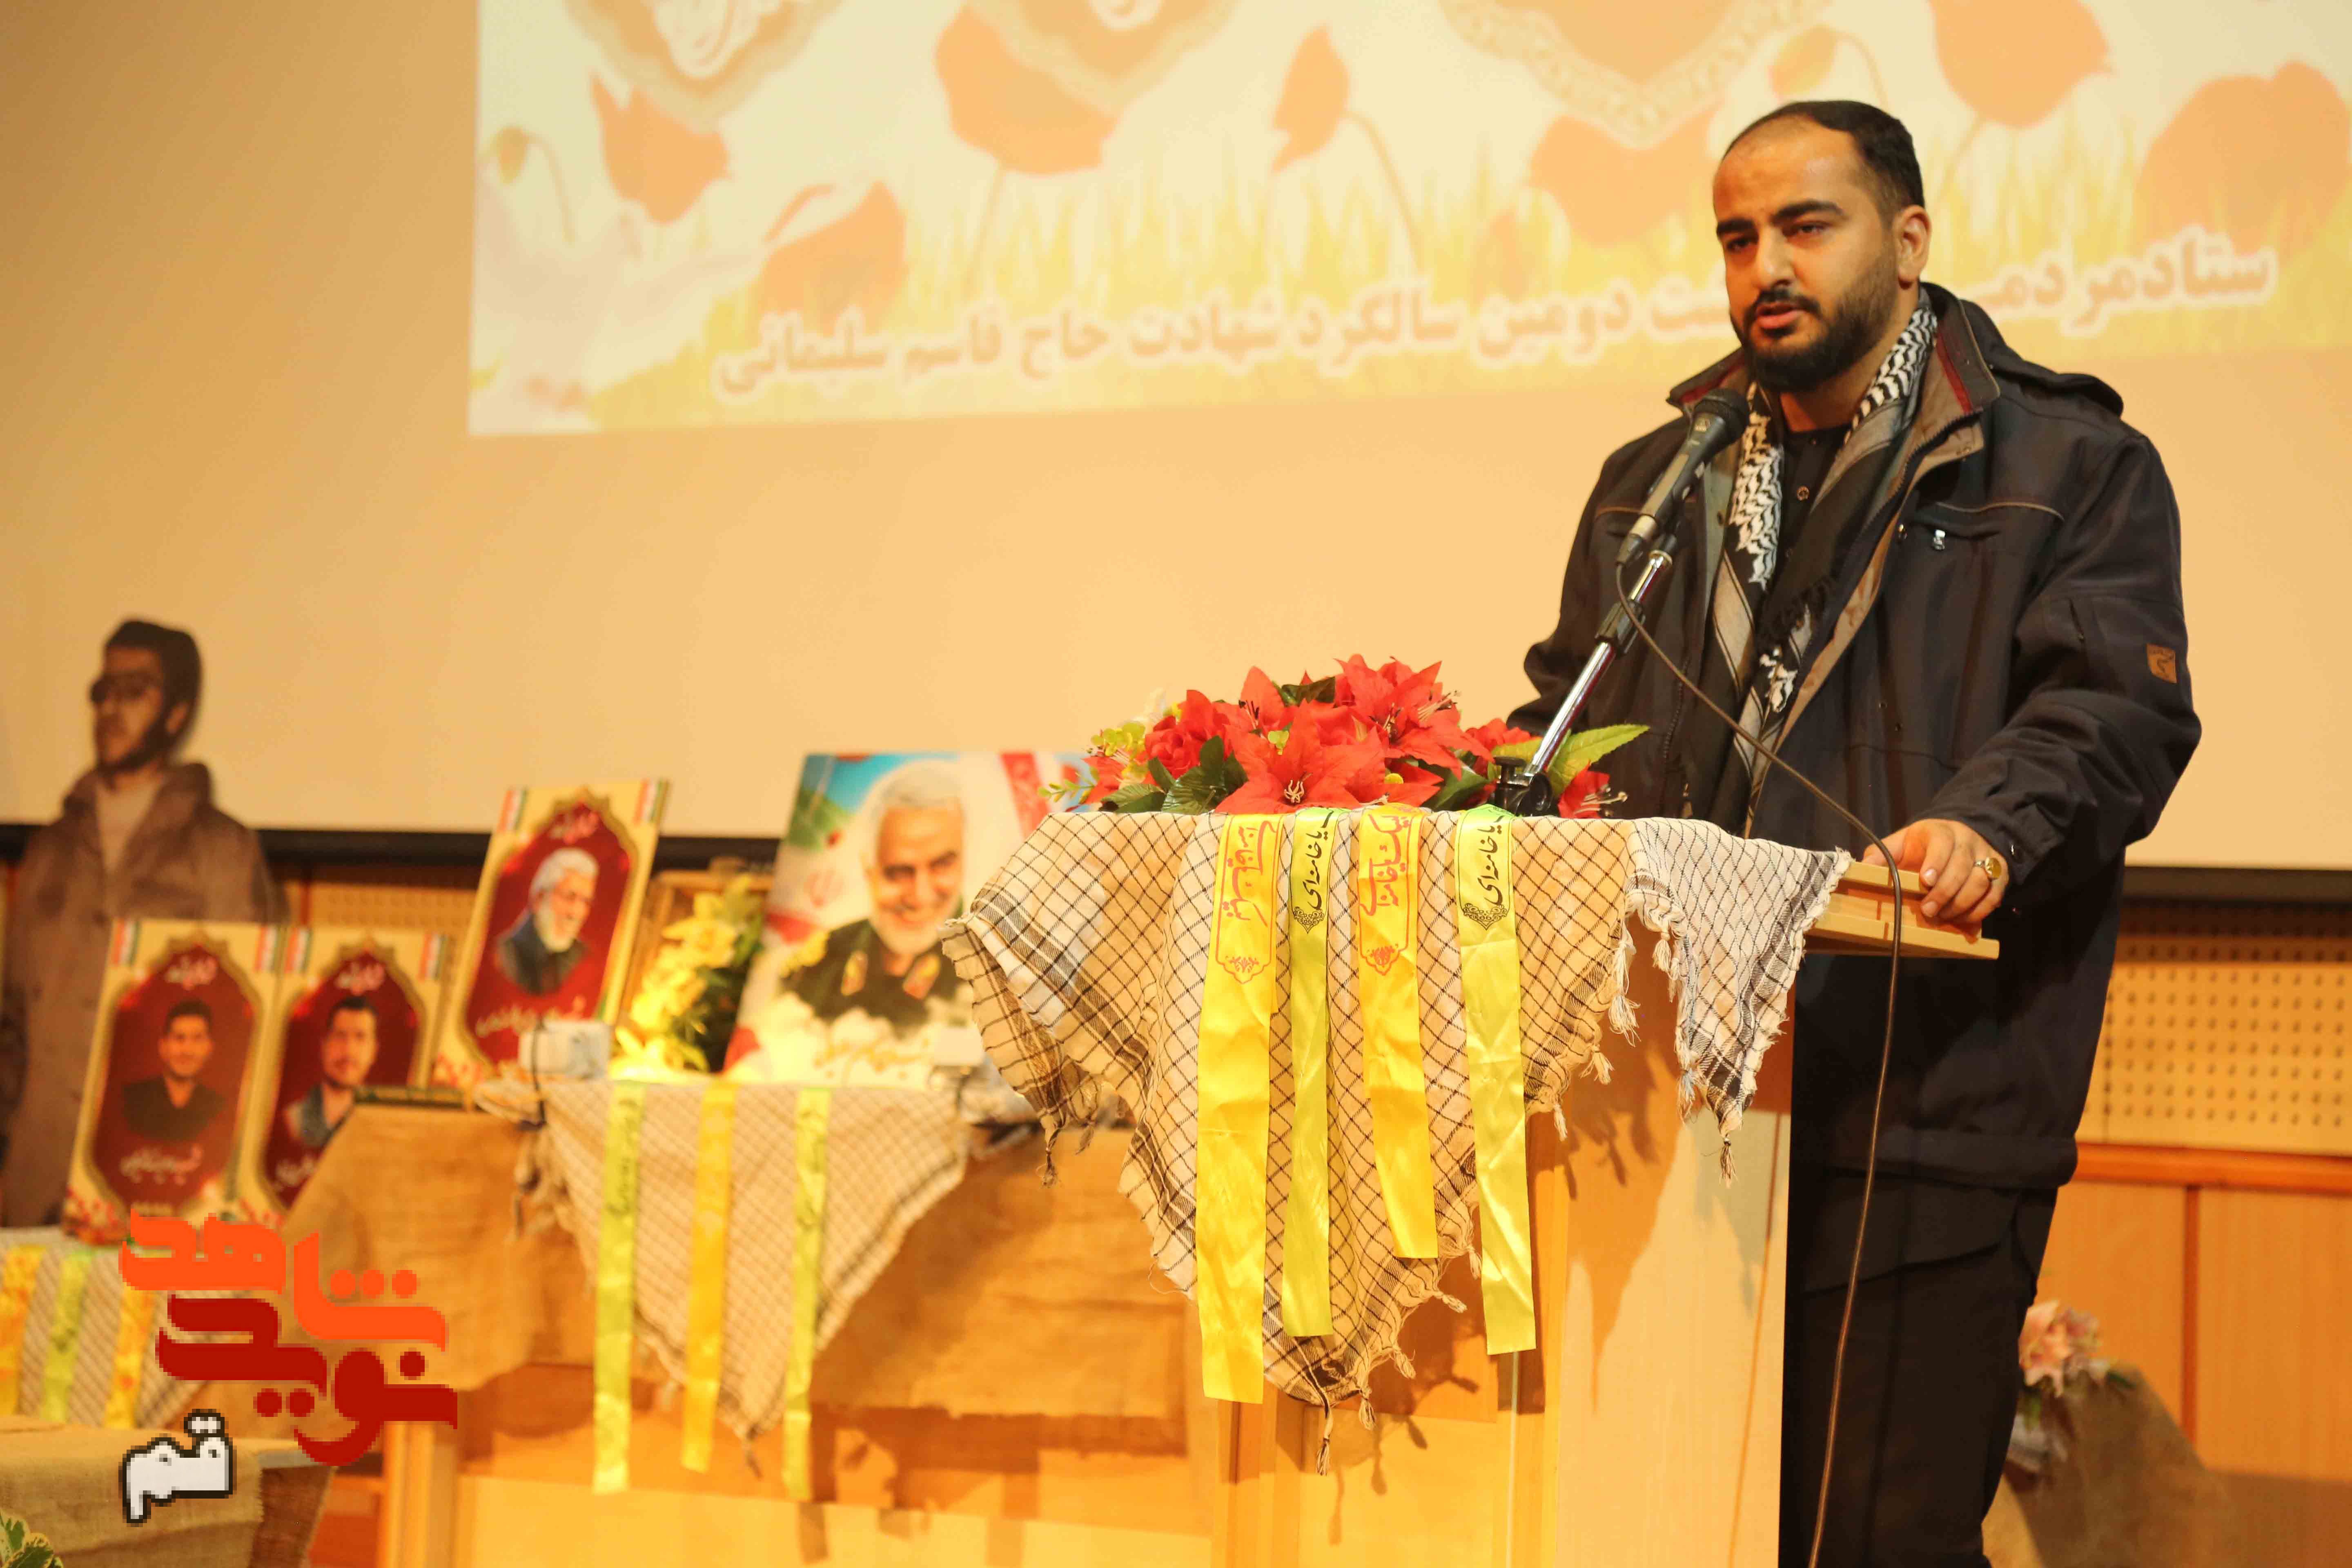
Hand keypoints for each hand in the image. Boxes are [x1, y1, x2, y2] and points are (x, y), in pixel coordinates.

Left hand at [1861, 818, 2006, 927]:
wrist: (1957, 839)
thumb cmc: (1923, 847)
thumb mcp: (1900, 844)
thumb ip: (1882, 854)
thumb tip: (1862, 867)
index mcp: (1941, 831)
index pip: (1943, 842)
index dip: (1936, 862)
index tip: (1925, 881)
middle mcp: (1968, 841)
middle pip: (1962, 866)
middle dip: (1945, 891)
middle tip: (1928, 910)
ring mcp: (1987, 856)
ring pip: (1981, 881)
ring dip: (1962, 904)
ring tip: (1943, 917)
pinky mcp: (2001, 873)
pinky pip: (1995, 894)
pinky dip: (1980, 910)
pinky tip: (1963, 920)